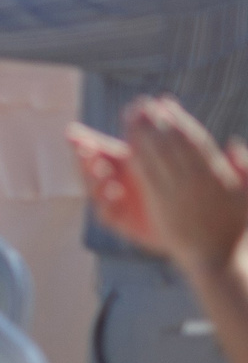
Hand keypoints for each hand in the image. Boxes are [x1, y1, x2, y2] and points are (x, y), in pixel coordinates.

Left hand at [124, 97, 247, 275]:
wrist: (218, 260)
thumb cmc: (237, 230)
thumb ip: (244, 170)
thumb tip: (234, 144)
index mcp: (217, 176)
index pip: (194, 140)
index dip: (178, 119)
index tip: (166, 103)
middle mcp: (195, 182)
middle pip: (170, 143)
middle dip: (155, 121)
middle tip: (142, 103)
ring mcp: (176, 193)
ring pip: (156, 156)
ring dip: (142, 133)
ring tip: (131, 116)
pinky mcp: (160, 206)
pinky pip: (147, 176)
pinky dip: (137, 157)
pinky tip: (127, 145)